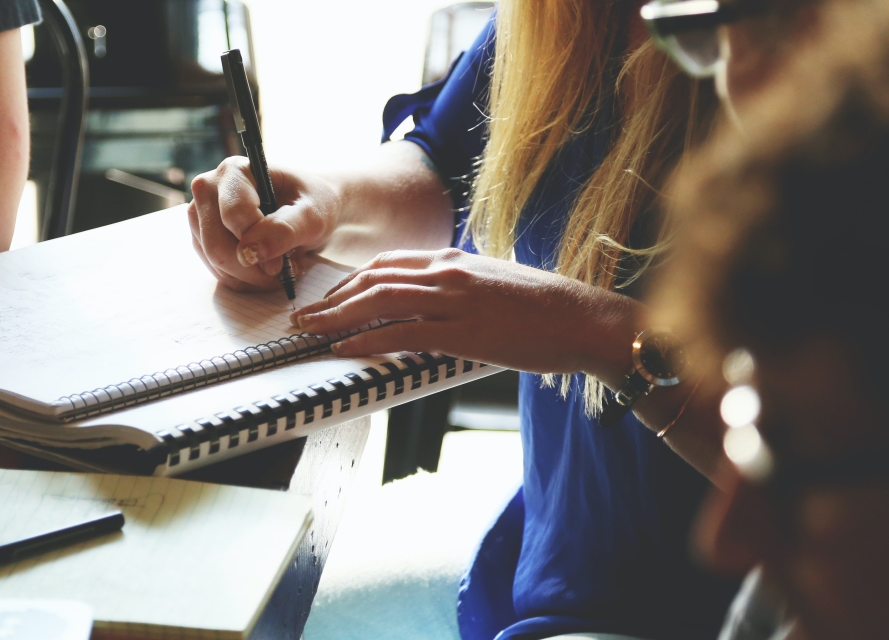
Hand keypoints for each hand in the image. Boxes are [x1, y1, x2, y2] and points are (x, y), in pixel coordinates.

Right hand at [187, 157, 341, 290]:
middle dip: (253, 268)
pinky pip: (218, 272)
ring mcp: (201, 216)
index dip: (259, 244)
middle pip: (217, 245)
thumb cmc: (312, 203)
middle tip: (284, 270)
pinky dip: (245, 280)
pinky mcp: (203, 239)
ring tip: (280, 267)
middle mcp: (209, 189)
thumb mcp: (312, 215)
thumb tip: (249, 253)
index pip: (234, 216)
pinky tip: (266, 269)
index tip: (284, 262)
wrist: (308, 208)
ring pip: (215, 263)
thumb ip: (284, 229)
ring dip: (251, 276)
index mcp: (234, 171)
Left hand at [289, 249, 639, 378]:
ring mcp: (454, 300)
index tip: (328, 298)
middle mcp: (448, 272)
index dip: (350, 282)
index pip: (387, 264)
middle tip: (303, 317)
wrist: (584, 319)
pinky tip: (345, 350)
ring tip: (310, 332)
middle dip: (332, 299)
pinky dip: (367, 341)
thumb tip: (432, 305)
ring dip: (337, 318)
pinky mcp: (464, 331)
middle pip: (373, 279)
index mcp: (454, 259)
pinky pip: (403, 333)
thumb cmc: (545, 309)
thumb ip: (458, 289)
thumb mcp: (493, 285)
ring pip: (379, 301)